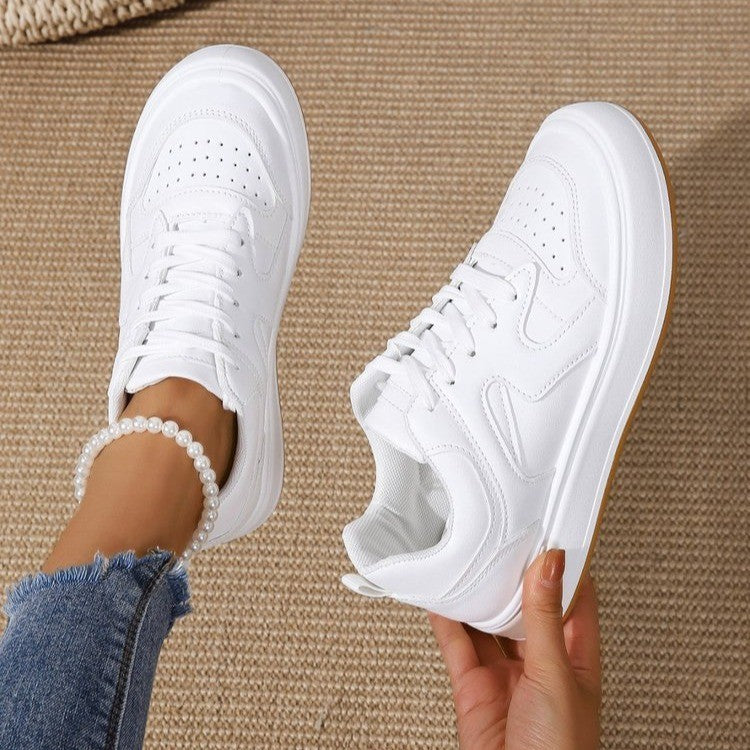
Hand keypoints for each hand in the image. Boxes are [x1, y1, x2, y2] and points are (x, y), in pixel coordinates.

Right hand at [430, 550, 600, 749]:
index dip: (563, 565)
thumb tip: (550, 566)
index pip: (573, 598)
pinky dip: (446, 619)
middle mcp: (541, 661)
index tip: (548, 531)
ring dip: (478, 594)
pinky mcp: (474, 686)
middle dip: (512, 575)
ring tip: (468, 561)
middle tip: (500, 539)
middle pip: (526, 605)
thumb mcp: (556, 676)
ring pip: (488, 621)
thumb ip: (546, 619)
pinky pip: (458, 644)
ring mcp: (506, 673)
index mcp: (575, 657)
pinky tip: (440, 597)